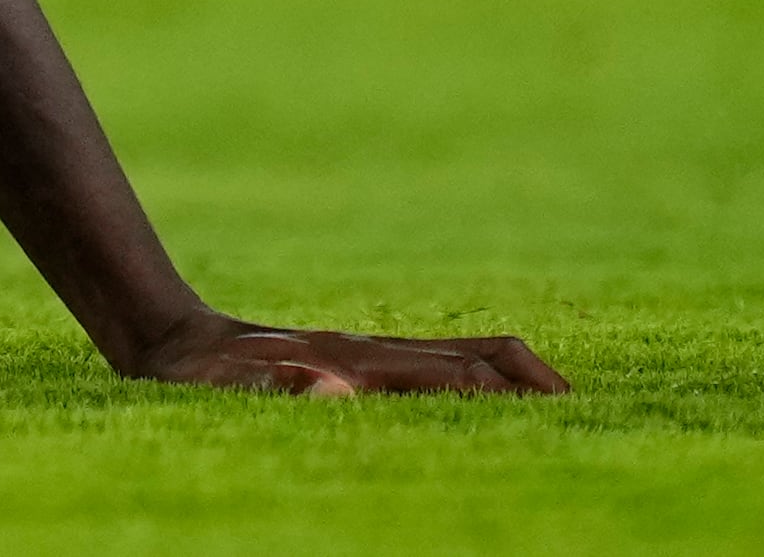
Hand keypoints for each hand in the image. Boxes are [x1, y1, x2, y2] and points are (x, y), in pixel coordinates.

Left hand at [130, 314, 567, 396]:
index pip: (458, 374)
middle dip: (536, 383)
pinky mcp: (357, 366)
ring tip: (568, 412)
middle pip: (479, 357)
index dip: (511, 393)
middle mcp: (373, 354)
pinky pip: (436, 368)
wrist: (167, 343)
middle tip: (596, 419)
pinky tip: (498, 404)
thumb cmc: (196, 378)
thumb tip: (338, 387)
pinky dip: (483, 378)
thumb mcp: (226, 389)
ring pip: (463, 356)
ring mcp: (368, 355)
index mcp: (358, 363)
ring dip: (516, 378)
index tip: (568, 416)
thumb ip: (278, 388)